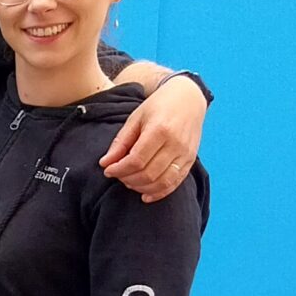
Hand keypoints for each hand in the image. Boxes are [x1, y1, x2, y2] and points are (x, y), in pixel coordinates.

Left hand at [102, 75, 205, 201]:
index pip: (136, 160)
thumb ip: (121, 142)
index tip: (108, 170)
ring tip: (129, 182)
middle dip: (128, 179)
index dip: (119, 169)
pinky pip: (175, 184)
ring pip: (162, 182)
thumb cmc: (158, 106)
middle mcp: (175, 144)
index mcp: (160, 130)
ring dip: (141, 188)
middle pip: (149, 173)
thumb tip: (105, 163)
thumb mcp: (136, 118)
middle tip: (118, 176)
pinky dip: (159, 193)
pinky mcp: (190, 161)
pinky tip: (145, 196)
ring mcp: (185, 154)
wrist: (188, 99)